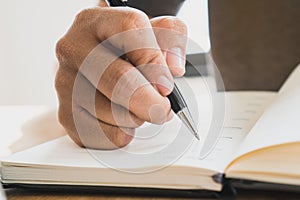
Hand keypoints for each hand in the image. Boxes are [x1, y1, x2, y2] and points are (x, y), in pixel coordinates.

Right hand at [55, 3, 186, 148]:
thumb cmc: (124, 48)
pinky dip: (121, 133)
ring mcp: (65, 82)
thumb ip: (170, 38)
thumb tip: (173, 69)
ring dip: (136, 116)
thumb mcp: (151, 30)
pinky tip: (120, 118)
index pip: (131, 30)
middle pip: (117, 79)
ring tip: (135, 105)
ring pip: (113, 112)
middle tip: (163, 110)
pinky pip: (102, 135)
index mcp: (96, 20)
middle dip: (150, 102)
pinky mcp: (65, 113)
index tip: (166, 84)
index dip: (154, 60)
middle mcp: (74, 48)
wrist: (94, 60)